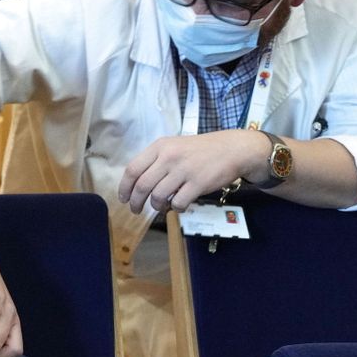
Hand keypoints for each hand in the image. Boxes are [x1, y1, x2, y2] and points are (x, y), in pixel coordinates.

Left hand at [117, 131, 268, 213]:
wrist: (233, 149)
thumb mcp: (175, 146)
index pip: (133, 169)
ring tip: (161, 207)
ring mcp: (184, 170)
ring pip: (158, 196)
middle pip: (142, 186)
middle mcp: (169, 157)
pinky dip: (176, 208)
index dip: (125, 187)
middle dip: (136, 202)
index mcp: (160, 147)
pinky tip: (180, 205)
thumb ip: (156, 161)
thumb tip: (137, 185)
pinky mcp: (198, 183)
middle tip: (136, 210)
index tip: (124, 198)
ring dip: (156, 206)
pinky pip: (178, 203)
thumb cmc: (201, 150)